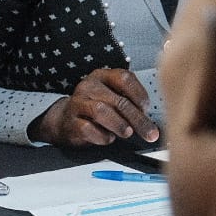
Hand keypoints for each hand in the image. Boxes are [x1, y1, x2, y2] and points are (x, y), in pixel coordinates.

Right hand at [30, 68, 160, 146]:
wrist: (65, 120)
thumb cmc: (95, 109)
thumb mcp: (112, 98)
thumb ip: (129, 103)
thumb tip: (150, 121)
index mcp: (102, 76)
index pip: (124, 78)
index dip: (139, 94)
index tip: (146, 109)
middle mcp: (89, 86)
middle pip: (117, 100)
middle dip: (137, 118)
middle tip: (149, 132)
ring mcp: (77, 103)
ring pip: (101, 111)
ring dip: (119, 124)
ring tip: (127, 133)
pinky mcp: (70, 122)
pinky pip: (88, 128)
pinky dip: (102, 136)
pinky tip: (108, 138)